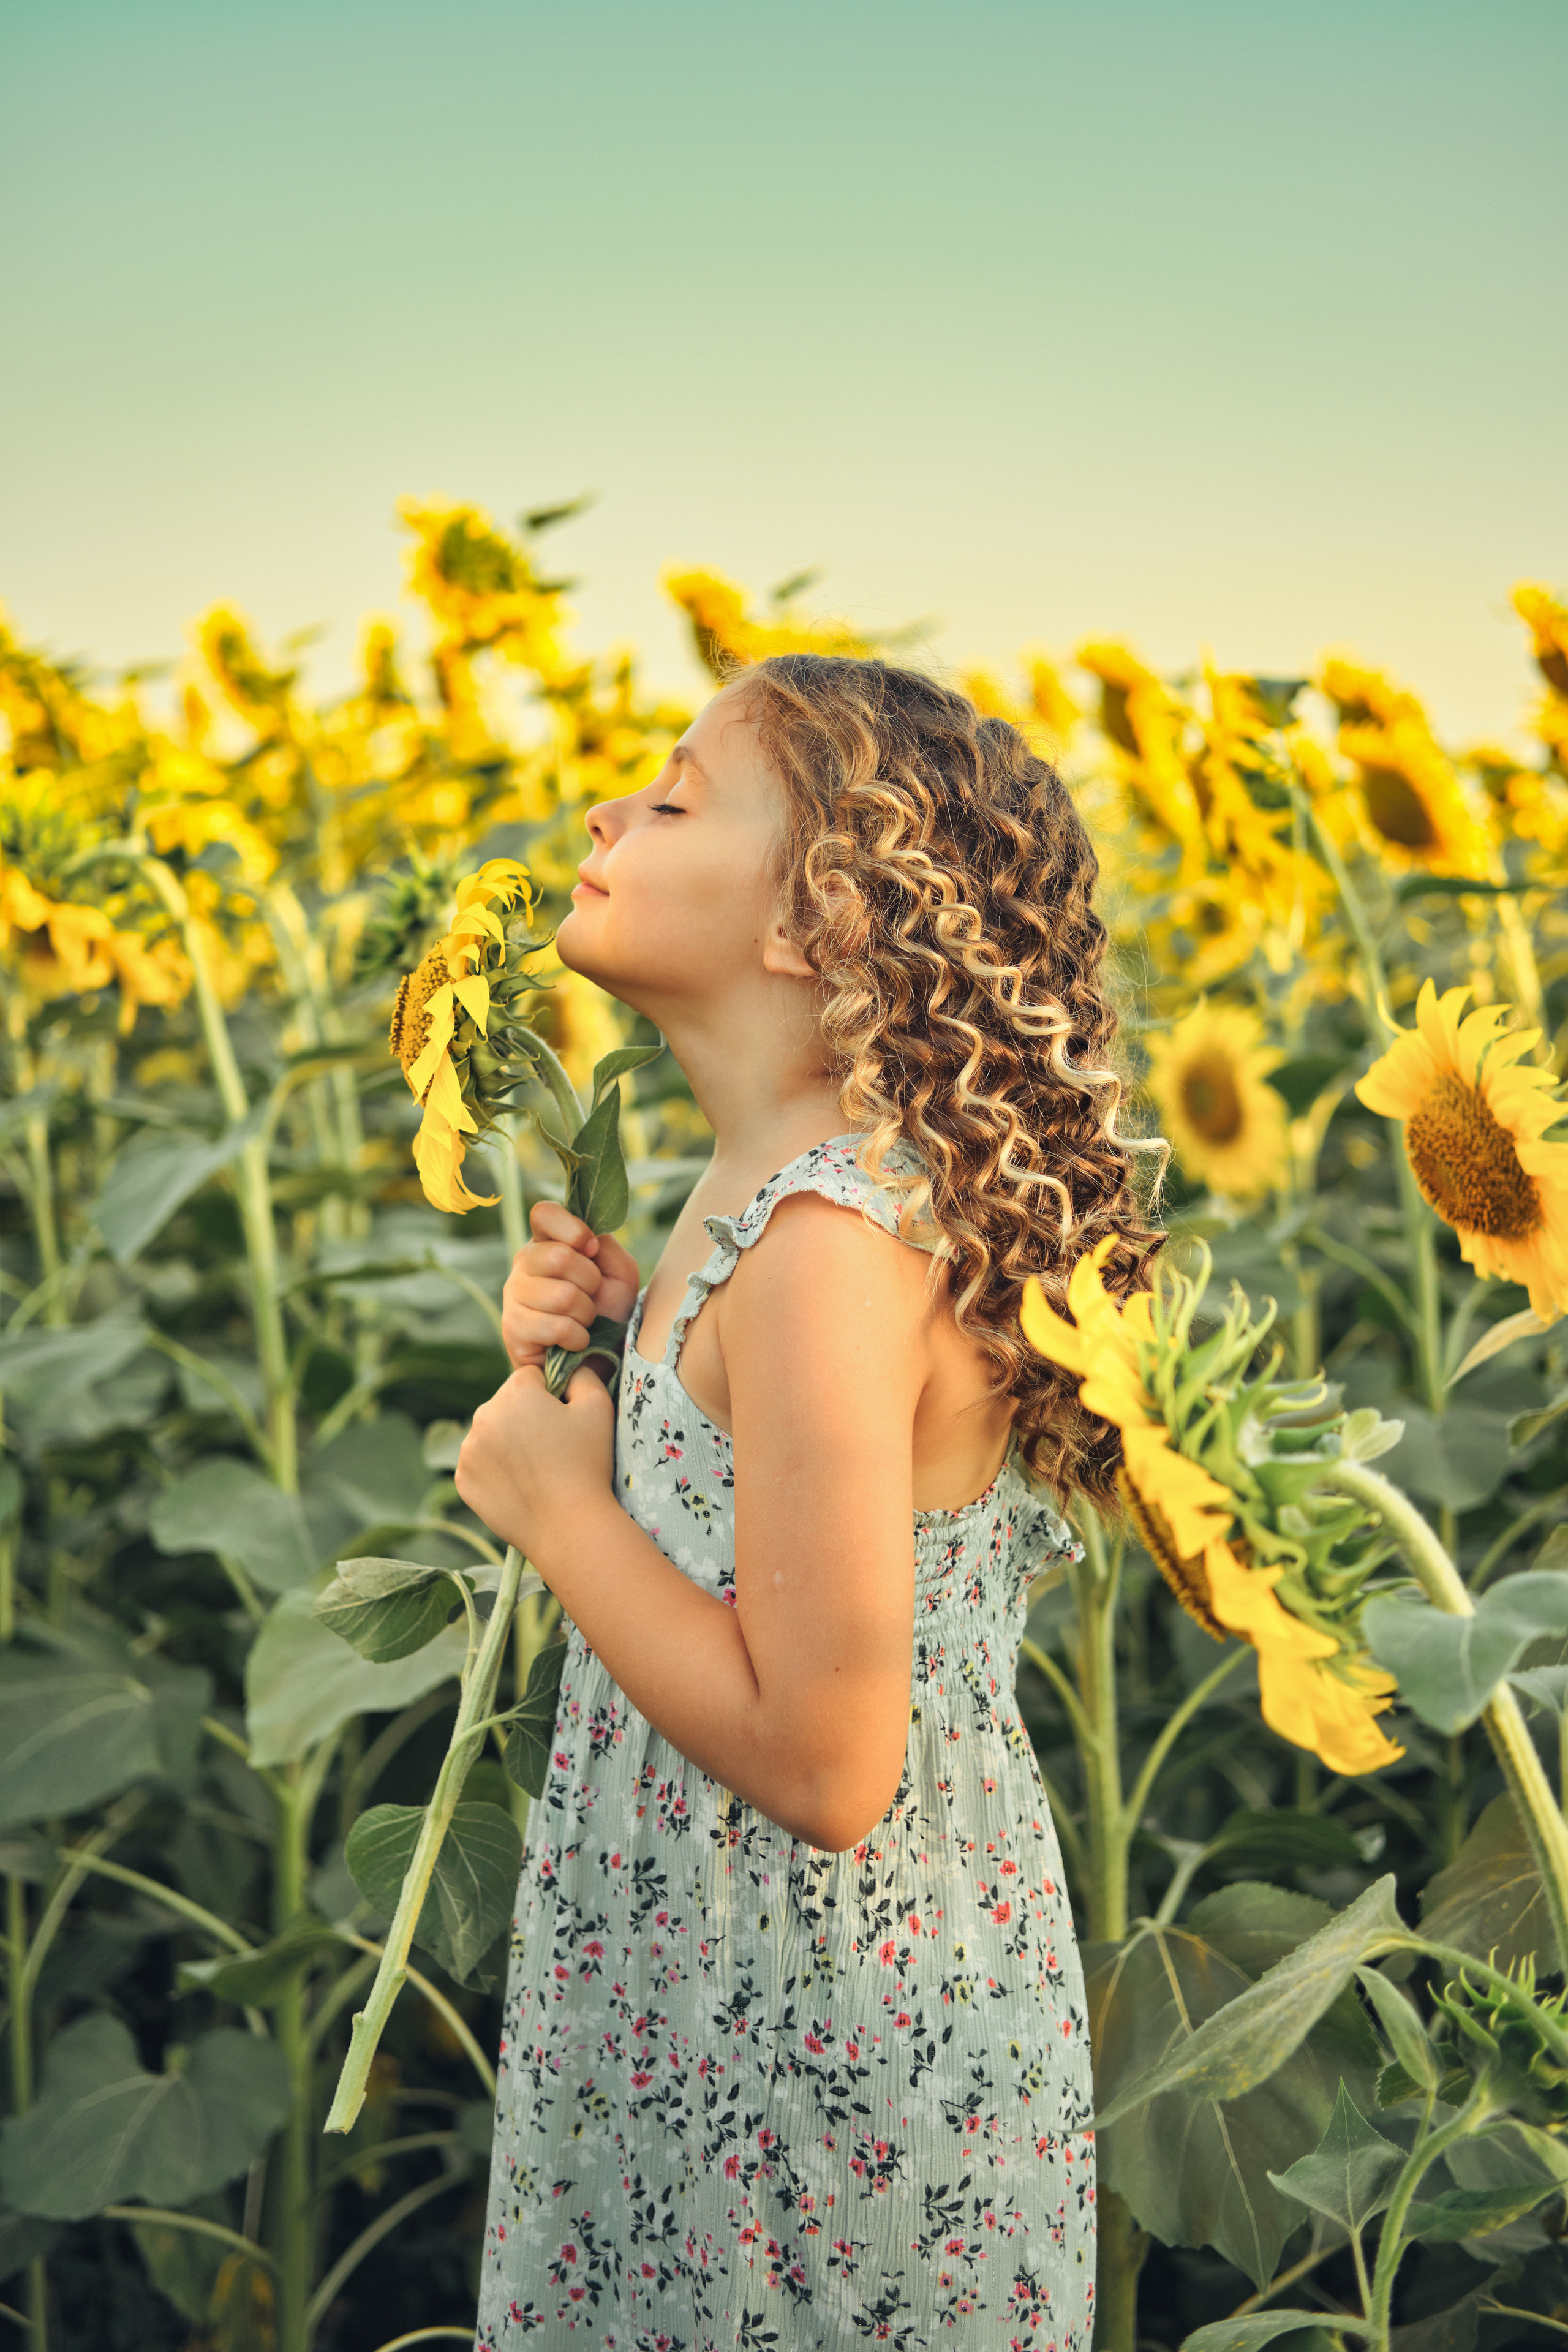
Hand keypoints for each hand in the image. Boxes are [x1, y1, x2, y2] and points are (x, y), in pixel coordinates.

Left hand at [455, 1363, 616, 1568]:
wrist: (569, 1526)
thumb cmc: (587, 1464)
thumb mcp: (598, 1407)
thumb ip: (583, 1375)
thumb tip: (571, 1367)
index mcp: (514, 1392)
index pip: (530, 1378)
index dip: (550, 1397)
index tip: (563, 1422)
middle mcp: (482, 1415)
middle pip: (506, 1405)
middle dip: (525, 1418)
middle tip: (552, 1449)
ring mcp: (468, 1450)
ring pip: (491, 1434)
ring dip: (508, 1443)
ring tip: (537, 1470)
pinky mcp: (464, 1480)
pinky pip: (480, 1463)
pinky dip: (496, 1470)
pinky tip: (520, 1485)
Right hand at [502, 1201, 642, 1369]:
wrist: (599, 1357)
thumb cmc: (608, 1310)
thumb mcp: (618, 1271)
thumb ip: (605, 1245)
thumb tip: (587, 1240)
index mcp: (547, 1241)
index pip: (544, 1213)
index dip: (573, 1229)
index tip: (592, 1249)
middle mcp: (524, 1263)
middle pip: (559, 1257)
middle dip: (591, 1282)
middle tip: (591, 1296)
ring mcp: (513, 1295)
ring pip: (562, 1295)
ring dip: (586, 1313)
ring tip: (584, 1320)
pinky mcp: (513, 1328)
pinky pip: (556, 1327)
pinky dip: (578, 1337)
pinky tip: (575, 1340)